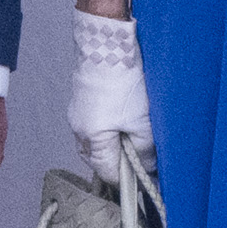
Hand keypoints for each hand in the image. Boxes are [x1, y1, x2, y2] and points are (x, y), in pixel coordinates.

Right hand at [68, 4, 152, 182]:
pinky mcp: (82, 101)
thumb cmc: (121, 81)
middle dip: (119, 164)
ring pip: (95, 142)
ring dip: (113, 146)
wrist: (105, 45)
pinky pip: (93, 125)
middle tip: (142, 161)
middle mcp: (79, 130)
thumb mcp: (141, 121)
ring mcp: (78, 114)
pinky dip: (108, 130)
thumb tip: (148, 166)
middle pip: (98, 159)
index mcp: (91, 139)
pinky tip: (123, 120)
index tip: (145, 181)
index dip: (127, 181)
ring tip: (134, 138)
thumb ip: (144, 149)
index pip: (108, 173)